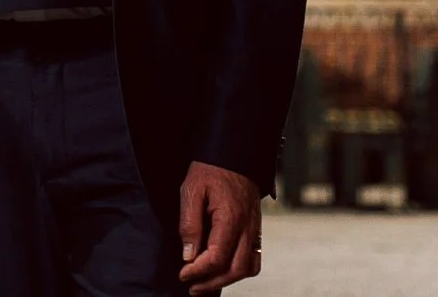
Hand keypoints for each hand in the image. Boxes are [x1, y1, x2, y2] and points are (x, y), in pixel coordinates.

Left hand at [177, 160, 260, 292]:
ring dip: (226, 280)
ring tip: (205, 283)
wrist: (235, 153)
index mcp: (231, 219)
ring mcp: (255, 229)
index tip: (182, 273)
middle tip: (191, 286)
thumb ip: (189, 223)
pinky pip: (253, 259)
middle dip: (211, 283)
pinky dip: (239, 270)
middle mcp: (248, 228)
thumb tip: (188, 255)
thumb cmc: (210, 169)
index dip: (197, 271)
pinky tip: (222, 270)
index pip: (217, 258)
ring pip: (247, 268)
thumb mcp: (191, 190)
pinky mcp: (255, 229)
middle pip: (235, 270)